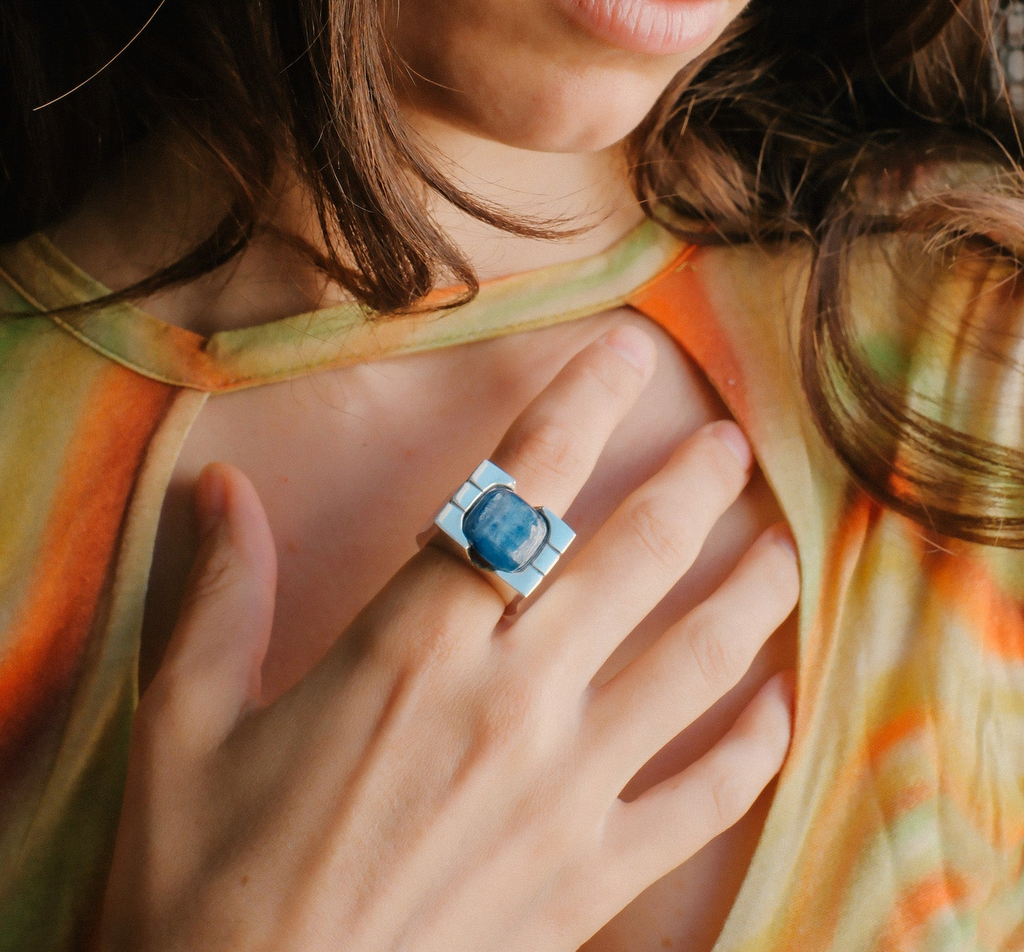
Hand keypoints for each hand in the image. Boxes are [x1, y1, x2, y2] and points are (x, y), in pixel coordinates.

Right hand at [97, 325, 798, 951]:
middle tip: (727, 443)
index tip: (627, 355)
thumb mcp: (187, 724)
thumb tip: (216, 485)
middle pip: (633, 560)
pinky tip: (776, 709)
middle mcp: (511, 702)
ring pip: (697, 665)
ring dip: (750, 595)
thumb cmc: (205, 879)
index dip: (579, 408)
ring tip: (782, 548)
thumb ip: (217, 593)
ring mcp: (567, 793)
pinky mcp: (591, 880)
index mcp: (414, 647)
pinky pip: (702, 801)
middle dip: (691, 486)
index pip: (518, 490)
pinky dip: (750, 750)